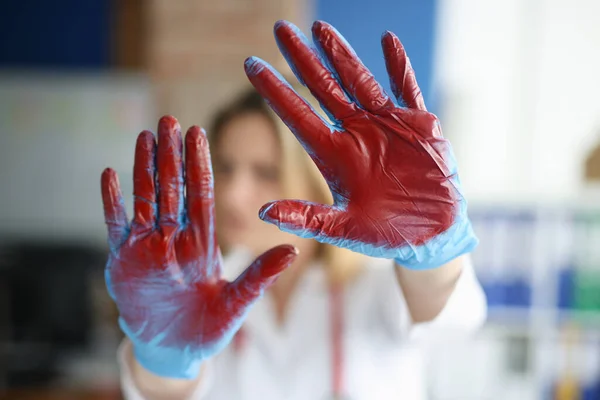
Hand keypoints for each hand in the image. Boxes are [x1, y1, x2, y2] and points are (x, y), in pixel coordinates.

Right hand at [101, 116, 296, 378]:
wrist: (173, 350)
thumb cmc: (208, 328)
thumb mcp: (236, 303)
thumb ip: (260, 276)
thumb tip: (294, 250)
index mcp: (203, 243)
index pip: (201, 195)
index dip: (199, 164)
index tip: (199, 133)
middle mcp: (175, 237)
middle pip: (172, 188)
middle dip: (171, 155)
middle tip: (169, 119)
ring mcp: (147, 245)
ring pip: (144, 197)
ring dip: (144, 167)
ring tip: (144, 135)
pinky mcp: (122, 259)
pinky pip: (115, 225)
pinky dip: (111, 202)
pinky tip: (109, 174)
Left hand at [244, 21, 476, 269]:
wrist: (430, 236)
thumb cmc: (385, 235)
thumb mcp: (343, 229)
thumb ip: (306, 218)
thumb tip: (262, 212)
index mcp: (334, 156)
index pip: (297, 115)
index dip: (274, 90)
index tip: (251, 64)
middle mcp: (355, 134)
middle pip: (323, 88)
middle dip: (302, 59)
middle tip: (280, 29)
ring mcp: (386, 126)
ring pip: (359, 81)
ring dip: (342, 55)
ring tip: (321, 28)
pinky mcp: (418, 126)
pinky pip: (408, 90)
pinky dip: (399, 68)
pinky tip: (387, 42)